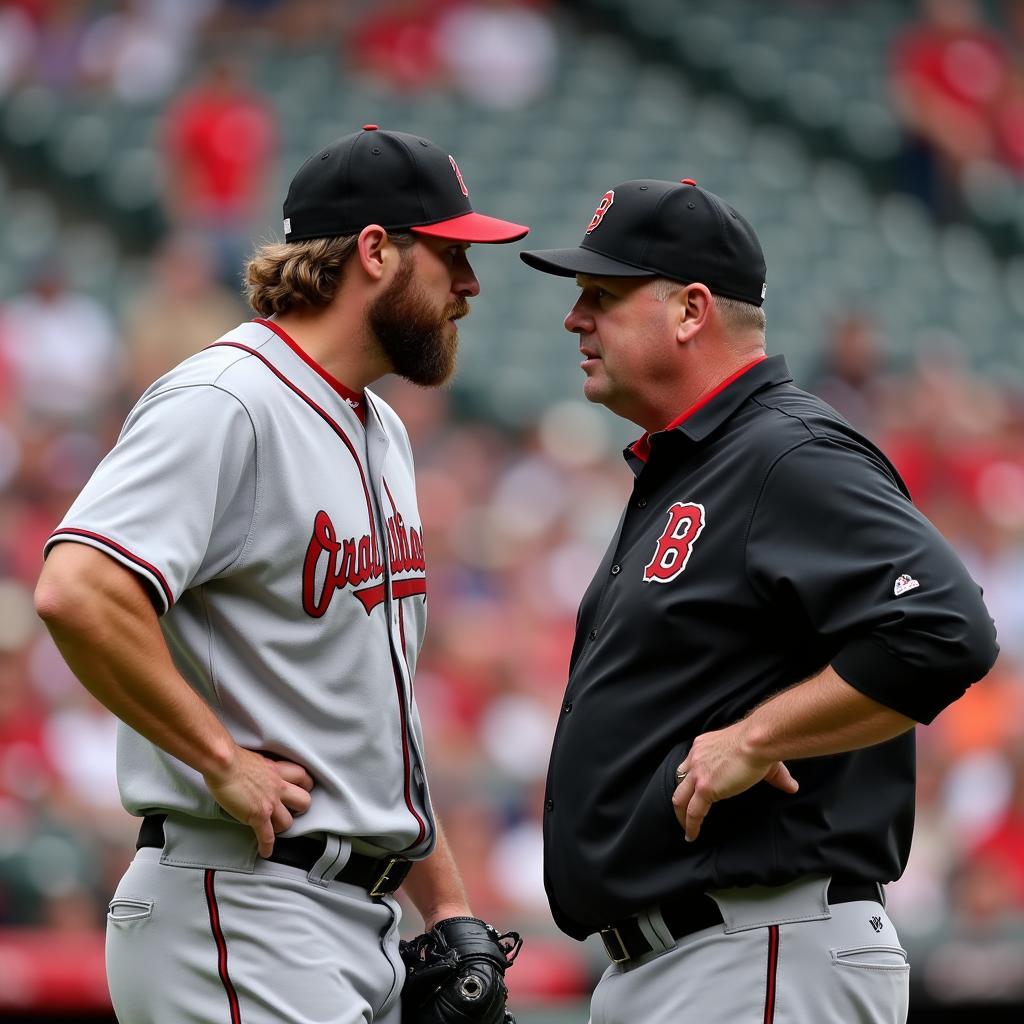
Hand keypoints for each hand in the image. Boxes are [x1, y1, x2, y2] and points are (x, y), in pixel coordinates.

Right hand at [203, 746, 314, 856]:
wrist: (223, 763)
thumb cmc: (231, 757)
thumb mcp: (255, 759)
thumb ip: (262, 769)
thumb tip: (258, 772)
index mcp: (278, 770)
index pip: (303, 777)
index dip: (304, 786)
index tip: (299, 791)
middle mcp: (278, 786)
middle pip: (304, 801)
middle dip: (299, 809)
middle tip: (290, 811)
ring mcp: (270, 802)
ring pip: (288, 822)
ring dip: (281, 827)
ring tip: (274, 829)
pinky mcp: (258, 815)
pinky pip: (267, 836)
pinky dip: (266, 846)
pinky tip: (265, 851)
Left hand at [671, 722, 797, 842]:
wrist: (757, 741)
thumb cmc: (761, 743)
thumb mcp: (764, 757)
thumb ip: (776, 775)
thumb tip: (792, 786)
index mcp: (705, 745)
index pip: (691, 763)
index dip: (690, 777)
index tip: (693, 789)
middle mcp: (696, 757)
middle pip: (680, 780)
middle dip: (681, 797)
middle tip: (684, 810)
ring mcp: (698, 773)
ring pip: (680, 798)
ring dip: (681, 814)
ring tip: (686, 828)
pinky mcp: (704, 788)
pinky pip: (693, 812)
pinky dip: (690, 825)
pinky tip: (692, 835)